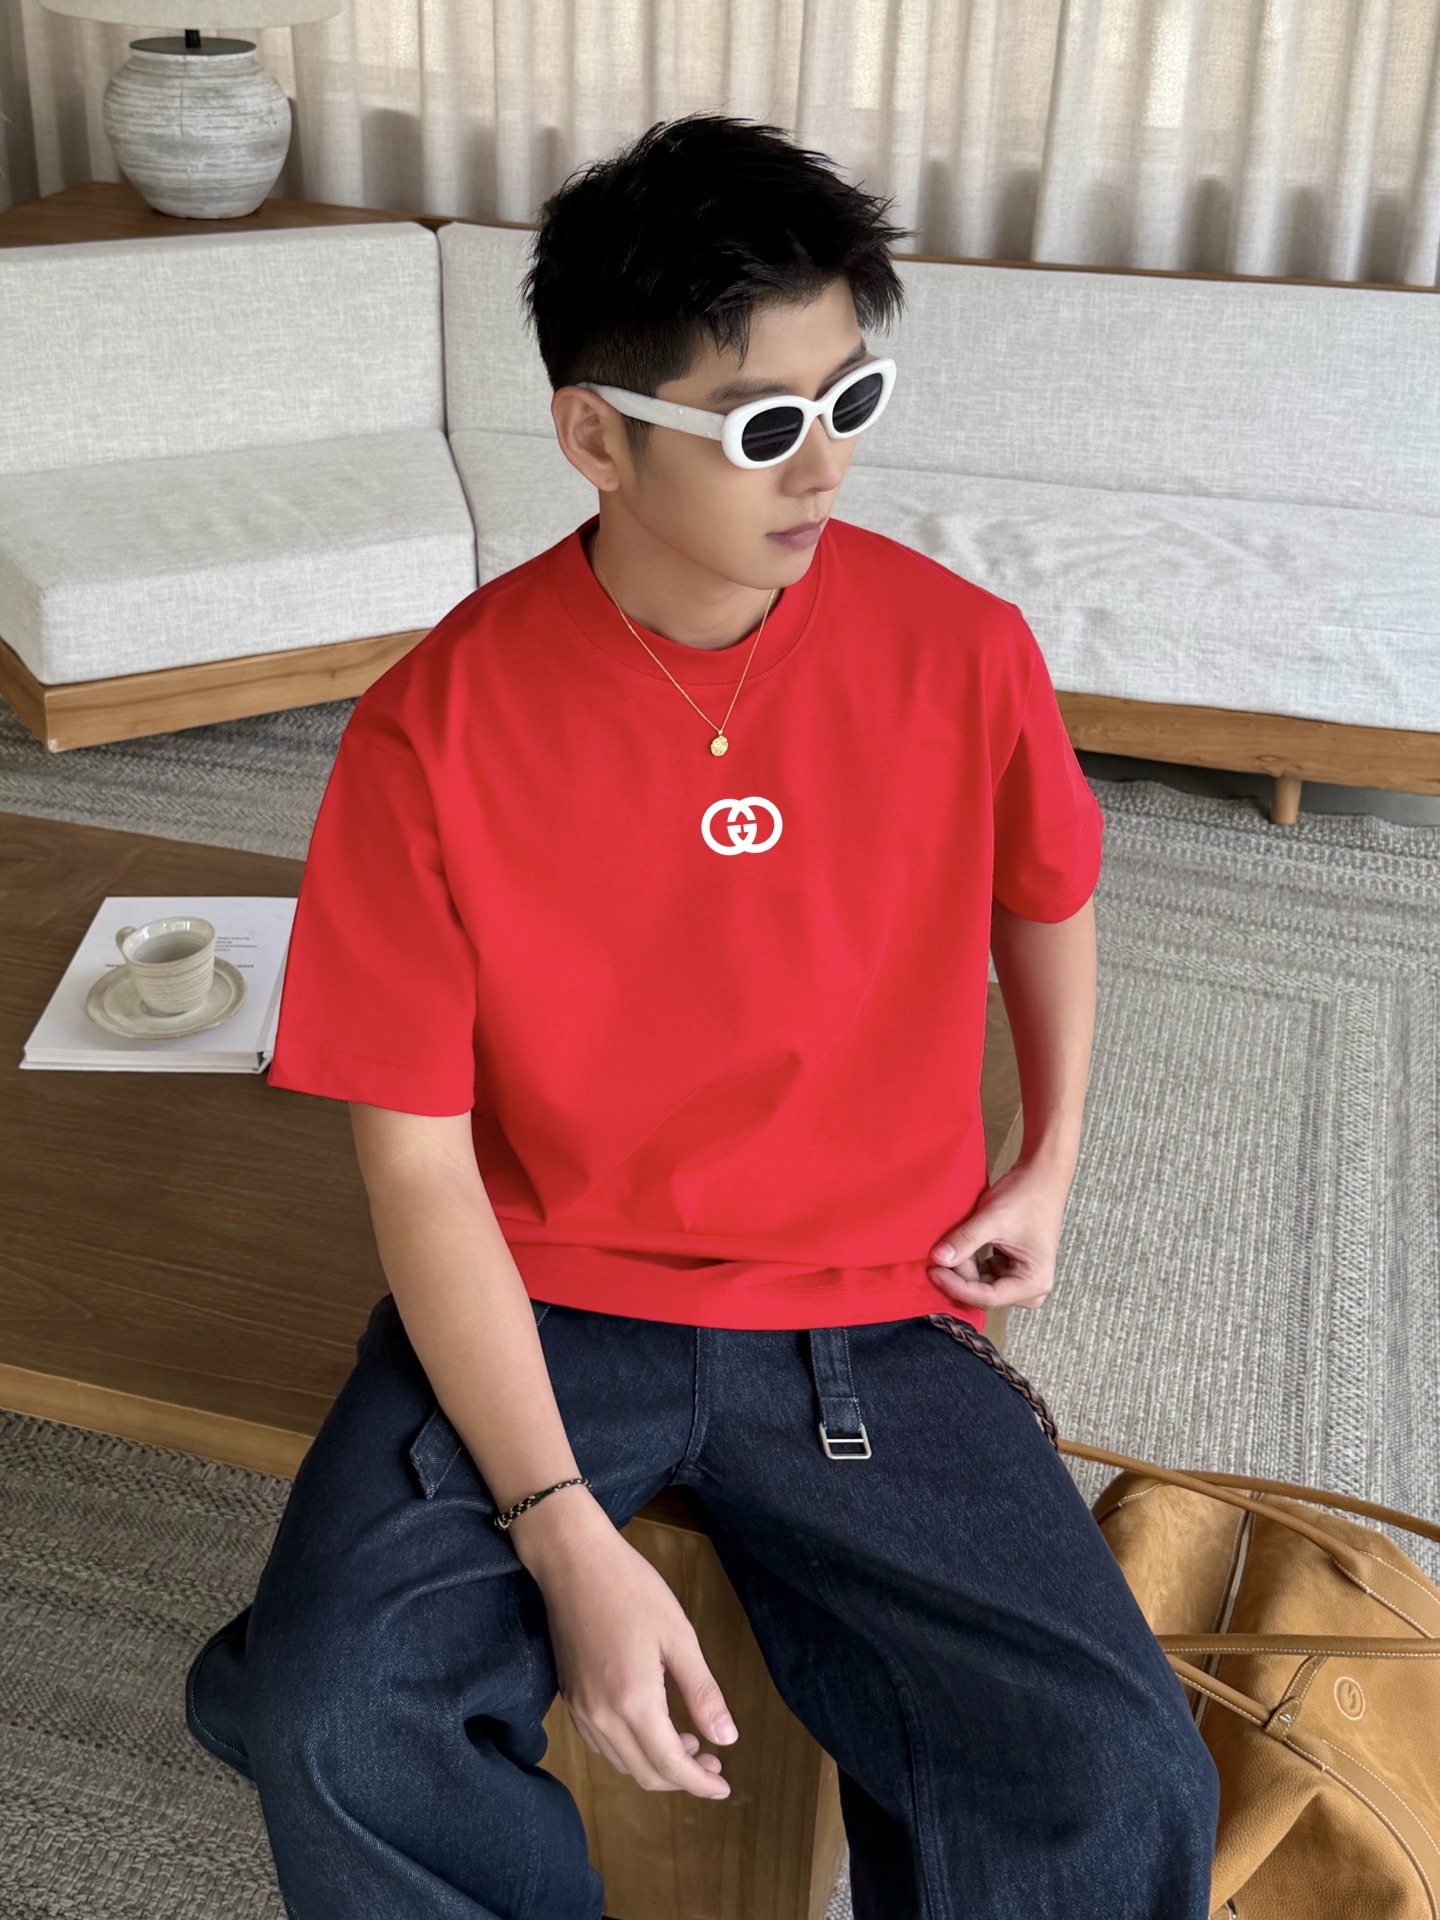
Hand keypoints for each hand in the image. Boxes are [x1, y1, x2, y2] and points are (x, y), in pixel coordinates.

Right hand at [513, 1494, 737, 1798]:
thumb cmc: (633, 1590)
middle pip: (645, 1773)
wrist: (573, 1561)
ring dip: (656, 1765)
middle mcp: (602, 1718)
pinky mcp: (569, 1698)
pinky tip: (650, 1727)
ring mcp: (580, 1710)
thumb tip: (726, 1739)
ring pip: (622, 1763)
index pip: (670, 1765)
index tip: (724, 1786)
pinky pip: (602, 1745)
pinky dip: (630, 1750)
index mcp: (633, 1703)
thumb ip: (702, 1692)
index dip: (700, 1783)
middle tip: (713, 1760)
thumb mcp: (678, 1636)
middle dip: (682, 1777)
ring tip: (687, 1741)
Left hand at [926, 1157, 1070, 1312]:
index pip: (988, 1297)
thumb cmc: (1025, 1195)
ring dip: (965, 1267)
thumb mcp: (992, 1219)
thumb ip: (965, 1240)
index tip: (933, 1271)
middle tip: (942, 1252)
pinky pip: (986, 1273)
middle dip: (962, 1275)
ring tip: (953, 1244)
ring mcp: (1023, 1277)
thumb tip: (937, 1259)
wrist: (1041, 1173)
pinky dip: (971, 1261)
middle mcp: (1032, 1287)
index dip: (957, 1286)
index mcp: (1034, 1282)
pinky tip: (962, 1245)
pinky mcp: (1014, 1266)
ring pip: (983, 1284)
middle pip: (985, 1293)